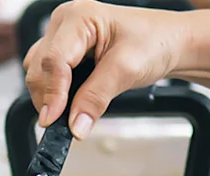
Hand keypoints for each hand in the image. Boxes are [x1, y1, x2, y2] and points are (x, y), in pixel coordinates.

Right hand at [23, 0, 190, 138]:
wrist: (170, 42)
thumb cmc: (155, 42)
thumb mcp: (127, 70)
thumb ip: (96, 98)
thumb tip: (75, 125)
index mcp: (79, 17)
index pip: (53, 59)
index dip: (52, 92)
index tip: (52, 120)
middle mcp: (65, 22)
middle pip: (39, 66)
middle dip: (48, 96)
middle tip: (62, 123)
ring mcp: (62, 35)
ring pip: (38, 70)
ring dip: (49, 94)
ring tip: (69, 111)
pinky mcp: (66, 50)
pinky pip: (48, 73)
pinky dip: (55, 91)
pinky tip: (70, 100)